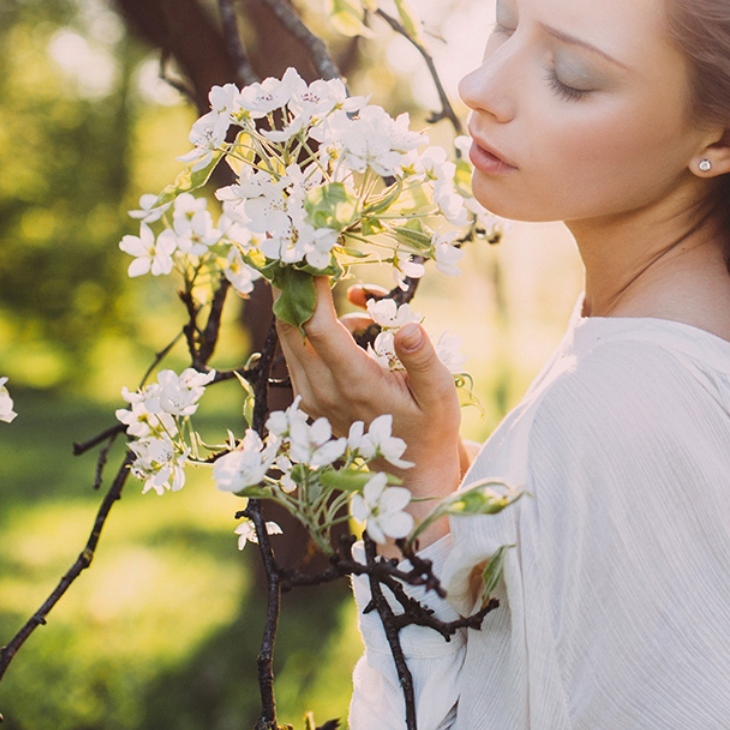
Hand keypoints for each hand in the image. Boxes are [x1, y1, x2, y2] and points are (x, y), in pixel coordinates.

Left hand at [274, 276, 464, 537]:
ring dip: (307, 308)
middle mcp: (323, 390)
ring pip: (291, 340)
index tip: (314, 257)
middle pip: (290, 328)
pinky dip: (315, 331)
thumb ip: (423, 360)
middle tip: (306, 255)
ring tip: (347, 295)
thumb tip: (408, 326)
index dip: (311, 290)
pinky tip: (356, 330)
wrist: (408, 473)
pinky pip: (299, 354)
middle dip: (292, 289)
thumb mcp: (439, 395)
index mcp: (354, 384)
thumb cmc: (429, 427)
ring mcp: (311, 397)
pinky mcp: (308, 399)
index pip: (318, 329)